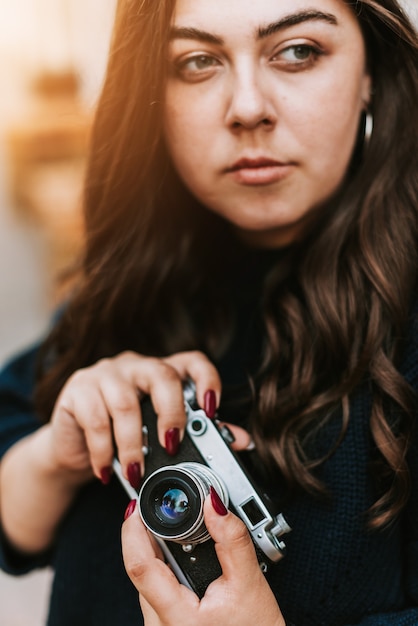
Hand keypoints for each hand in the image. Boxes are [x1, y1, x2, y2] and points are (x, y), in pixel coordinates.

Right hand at [45, 350, 222, 486]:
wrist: (75, 450)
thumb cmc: (124, 439)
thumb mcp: (161, 436)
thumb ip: (200, 434)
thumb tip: (244, 441)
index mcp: (162, 373)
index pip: (191, 360)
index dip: (207, 379)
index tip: (212, 408)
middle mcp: (136, 366)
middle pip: (161, 375)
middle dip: (171, 413)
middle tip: (171, 446)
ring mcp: (105, 374)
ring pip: (126, 402)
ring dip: (133, 444)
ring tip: (136, 472)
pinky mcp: (78, 389)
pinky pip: (95, 419)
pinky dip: (103, 451)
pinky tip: (106, 470)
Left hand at [122, 492, 285, 625]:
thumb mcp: (250, 583)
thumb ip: (232, 540)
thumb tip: (213, 504)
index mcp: (176, 617)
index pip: (139, 565)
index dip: (133, 530)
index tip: (138, 507)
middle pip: (142, 570)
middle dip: (152, 538)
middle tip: (168, 515)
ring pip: (148, 582)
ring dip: (160, 556)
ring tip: (181, 539)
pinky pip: (155, 594)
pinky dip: (167, 573)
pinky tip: (185, 566)